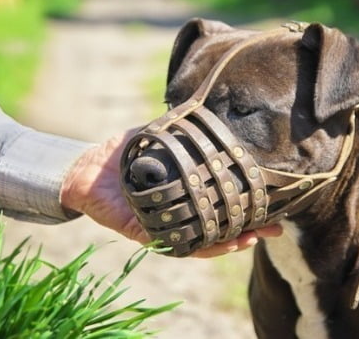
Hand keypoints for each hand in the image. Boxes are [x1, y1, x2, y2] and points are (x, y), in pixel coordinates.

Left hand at [61, 130, 282, 257]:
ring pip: (204, 241)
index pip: (221, 201)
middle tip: (275, 227)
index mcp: (185, 192)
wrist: (83, 168)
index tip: (273, 201)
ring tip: (253, 238)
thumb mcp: (156, 136)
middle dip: (249, 229)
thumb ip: (180, 131)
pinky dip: (200, 247)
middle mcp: (179, 213)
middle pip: (219, 226)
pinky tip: (221, 244)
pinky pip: (177, 245)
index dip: (247, 203)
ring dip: (231, 242)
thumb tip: (211, 112)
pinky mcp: (146, 235)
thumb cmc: (121, 153)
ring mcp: (164, 226)